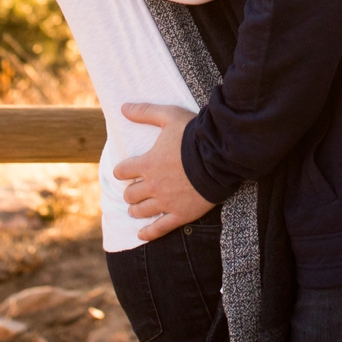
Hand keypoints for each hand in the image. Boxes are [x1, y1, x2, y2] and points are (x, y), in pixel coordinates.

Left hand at [114, 102, 216, 240]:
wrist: (220, 156)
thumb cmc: (194, 135)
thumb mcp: (170, 116)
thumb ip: (145, 112)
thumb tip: (123, 107)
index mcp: (147, 163)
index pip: (122, 171)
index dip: (122, 171)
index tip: (125, 171)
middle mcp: (153, 185)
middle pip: (130, 194)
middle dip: (130, 192)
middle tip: (134, 190)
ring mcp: (166, 201)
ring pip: (141, 211)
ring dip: (136, 209)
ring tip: (137, 208)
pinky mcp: (181, 214)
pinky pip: (159, 228)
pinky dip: (148, 233)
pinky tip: (142, 234)